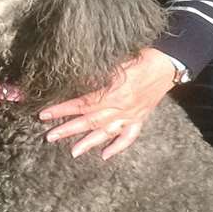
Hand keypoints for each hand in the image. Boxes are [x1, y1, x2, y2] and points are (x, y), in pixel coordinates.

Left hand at [39, 48, 177, 159]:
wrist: (168, 62)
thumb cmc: (141, 55)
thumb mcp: (116, 60)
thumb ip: (95, 73)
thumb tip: (74, 79)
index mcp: (113, 91)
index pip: (82, 103)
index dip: (62, 109)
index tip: (44, 114)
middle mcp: (121, 107)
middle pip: (90, 120)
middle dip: (68, 129)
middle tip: (50, 137)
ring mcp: (131, 115)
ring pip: (106, 132)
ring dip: (88, 142)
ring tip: (73, 152)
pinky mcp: (140, 118)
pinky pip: (129, 137)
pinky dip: (117, 147)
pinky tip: (105, 156)